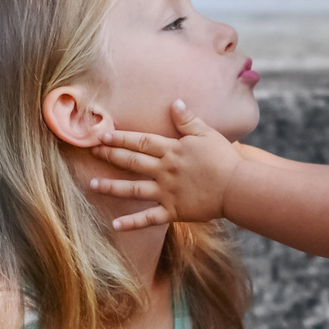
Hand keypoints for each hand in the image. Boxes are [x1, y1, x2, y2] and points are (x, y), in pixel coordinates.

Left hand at [91, 100, 238, 230]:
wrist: (237, 186)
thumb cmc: (225, 159)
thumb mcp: (207, 133)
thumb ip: (188, 120)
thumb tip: (174, 103)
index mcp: (172, 150)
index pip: (141, 141)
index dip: (120, 138)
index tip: (102, 135)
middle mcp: (165, 170)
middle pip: (132, 162)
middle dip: (110, 156)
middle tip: (91, 152)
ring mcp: (167, 192)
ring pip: (133, 189)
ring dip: (111, 187)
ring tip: (92, 185)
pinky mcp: (174, 211)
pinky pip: (149, 218)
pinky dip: (132, 223)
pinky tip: (114, 225)